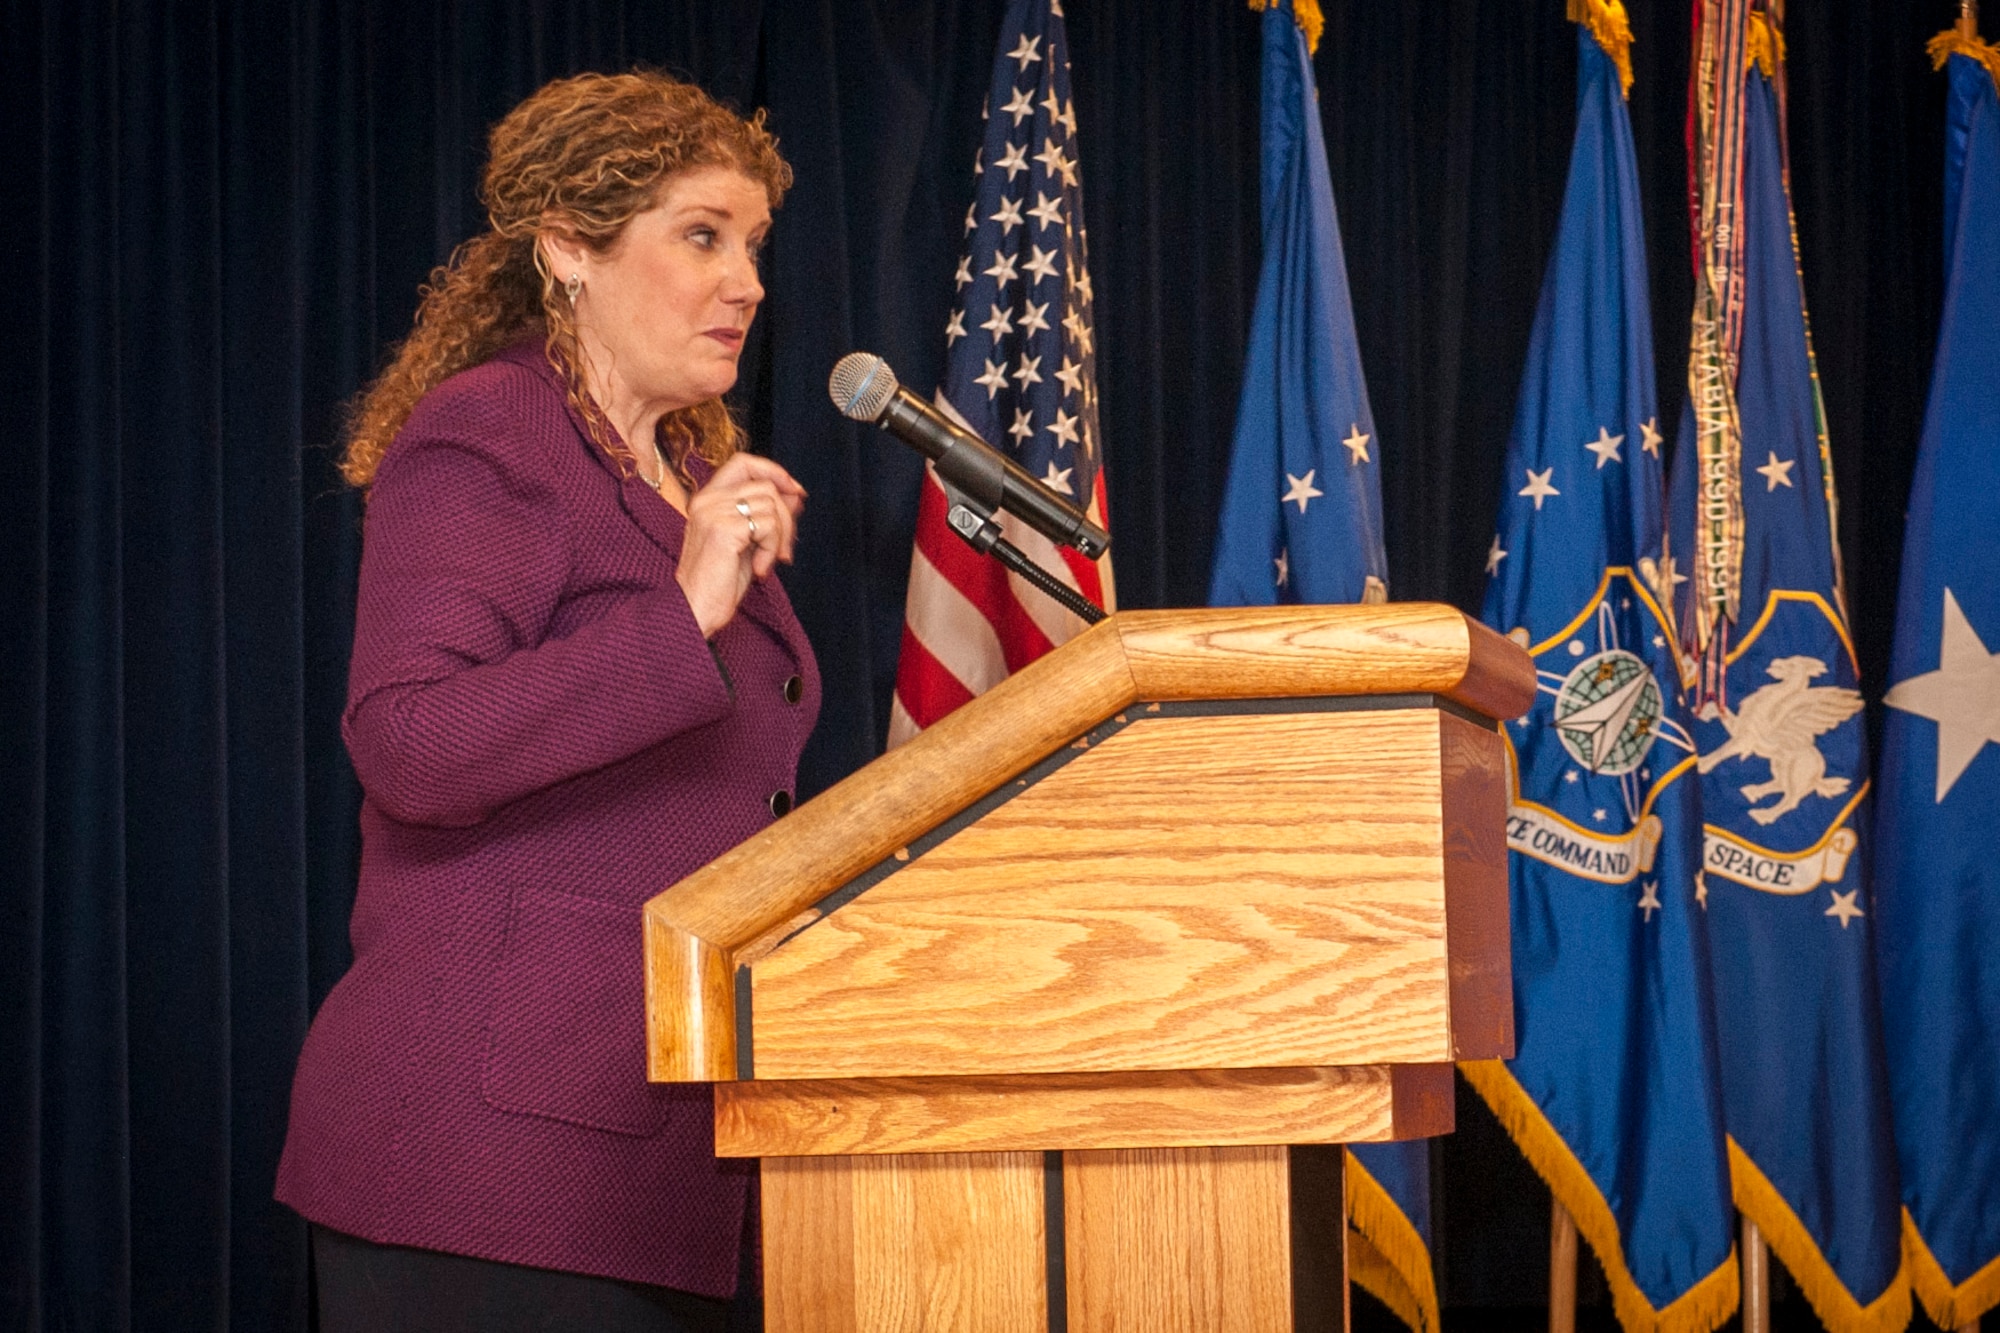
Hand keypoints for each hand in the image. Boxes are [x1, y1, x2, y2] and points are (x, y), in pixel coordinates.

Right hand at [675, 453, 806, 637]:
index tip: (796, 492)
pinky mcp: (723, 529)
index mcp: (707, 499)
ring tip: (769, 561)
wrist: (695, 609)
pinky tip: (760, 569)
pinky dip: (772, 549)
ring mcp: (712, 512)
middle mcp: (706, 500)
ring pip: (771, 505)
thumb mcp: (747, 542)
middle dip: (787, 517)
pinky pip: (768, 525)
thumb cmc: (719, 582)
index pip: (743, 463)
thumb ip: (766, 515)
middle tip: (786, 549)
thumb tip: (795, 494)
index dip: (774, 471)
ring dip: (780, 537)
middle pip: (766, 485)